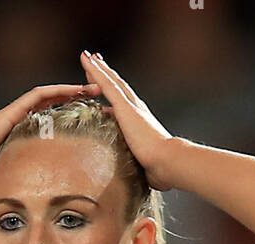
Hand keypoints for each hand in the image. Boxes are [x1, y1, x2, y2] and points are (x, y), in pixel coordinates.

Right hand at [0, 83, 100, 192]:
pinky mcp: (14, 110)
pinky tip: (75, 88)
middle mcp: (27, 120)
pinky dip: (58, 90)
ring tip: (98, 90)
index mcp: (29, 135)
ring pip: (54, 96)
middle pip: (60, 106)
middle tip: (107, 103)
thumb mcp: (16, 180)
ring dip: (76, 91)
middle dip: (83, 103)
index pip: (59, 123)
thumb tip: (48, 208)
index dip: (79, 122)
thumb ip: (31, 184)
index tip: (100, 124)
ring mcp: (20, 113)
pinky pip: (39, 95)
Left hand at [79, 52, 175, 191]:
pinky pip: (106, 84)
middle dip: (106, 75)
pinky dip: (96, 71)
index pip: (123, 104)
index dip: (114, 94)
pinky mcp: (124, 106)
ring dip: (98, 68)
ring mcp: (131, 106)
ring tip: (87, 56)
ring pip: (110, 81)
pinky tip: (87, 60)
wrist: (167, 161)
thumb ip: (136, 164)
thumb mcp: (143, 164)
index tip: (105, 87)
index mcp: (140, 122)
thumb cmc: (159, 169)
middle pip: (118, 87)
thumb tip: (135, 177)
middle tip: (96, 61)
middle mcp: (136, 109)